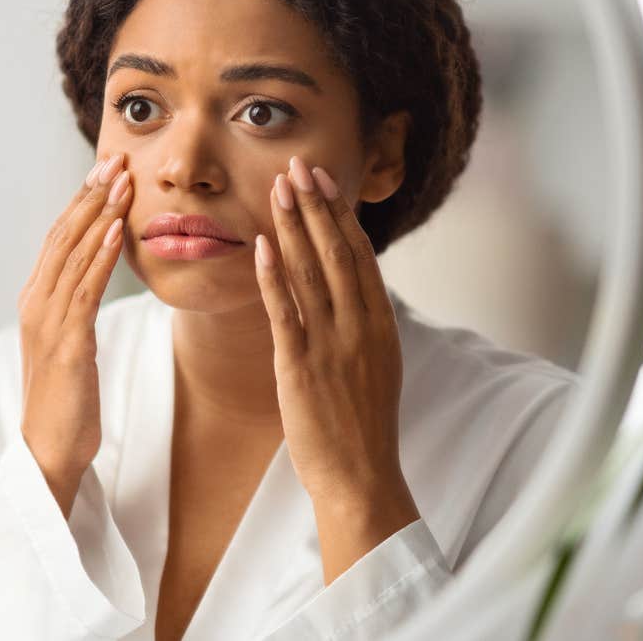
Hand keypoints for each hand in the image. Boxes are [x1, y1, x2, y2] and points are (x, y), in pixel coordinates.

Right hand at [17, 151, 130, 518]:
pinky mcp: (67, 345)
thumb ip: (76, 307)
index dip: (81, 201)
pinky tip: (116, 231)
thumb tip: (96, 275)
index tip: (105, 169)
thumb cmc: (66, 400)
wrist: (50, 451)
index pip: (57, 238)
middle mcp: (35, 303)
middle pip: (63, 236)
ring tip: (122, 182)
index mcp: (35, 300)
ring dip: (99, 214)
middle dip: (91, 195)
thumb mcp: (70, 344)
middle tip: (116, 160)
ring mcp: (48, 323)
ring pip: (73, 255)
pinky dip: (99, 257)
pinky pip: (84, 291)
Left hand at [253, 155, 418, 582]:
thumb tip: (352, 292)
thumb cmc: (362, 427)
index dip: (340, 215)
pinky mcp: (301, 366)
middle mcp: (360, 327)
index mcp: (380, 326)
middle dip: (315, 206)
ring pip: (312, 273)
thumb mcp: (375, 367)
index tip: (323, 181)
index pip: (360, 256)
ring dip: (294, 226)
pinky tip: (262, 245)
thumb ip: (363, 326)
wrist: (361, 477)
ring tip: (277, 188)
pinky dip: (273, 276)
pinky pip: (286, 312)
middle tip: (298, 165)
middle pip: (337, 253)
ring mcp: (332, 345)